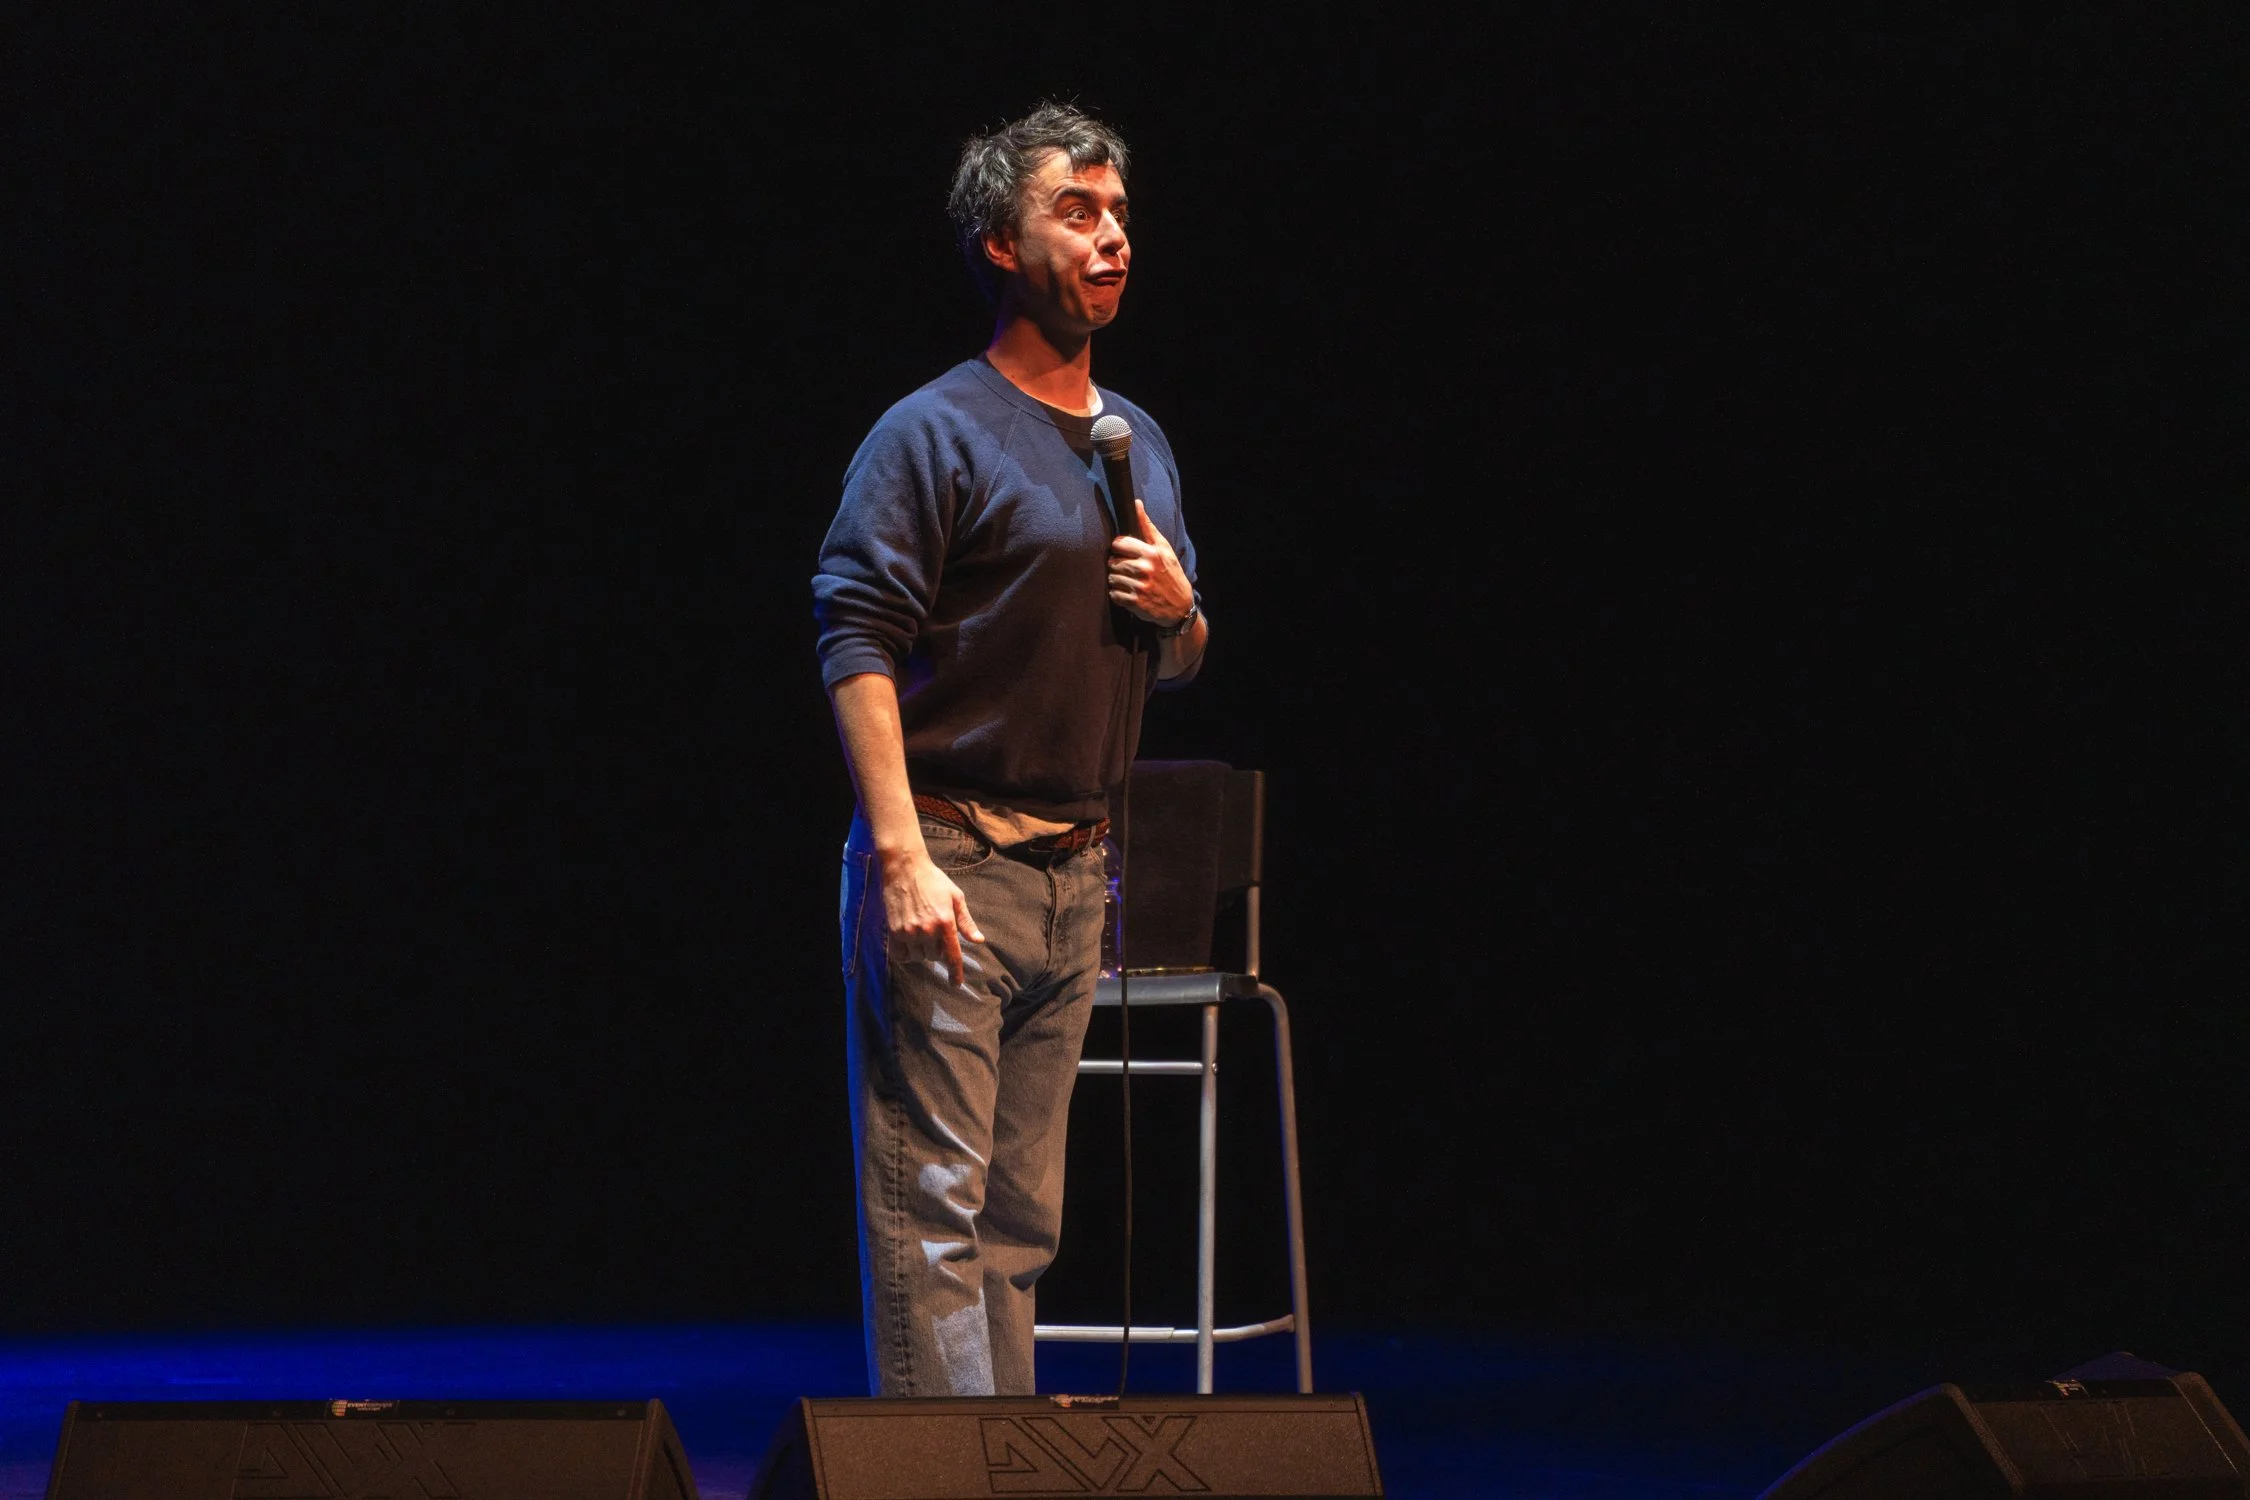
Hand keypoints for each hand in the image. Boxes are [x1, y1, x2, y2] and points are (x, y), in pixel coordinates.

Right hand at [877, 847, 984, 987]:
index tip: (956, 984)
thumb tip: (979, 940)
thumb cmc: (933, 880)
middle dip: (937, 948)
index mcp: (945, 922)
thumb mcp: (955, 897)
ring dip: (921, 950)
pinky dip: (905, 954)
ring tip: (920, 932)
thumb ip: (966, 921)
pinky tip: (908, 943)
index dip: (956, 972)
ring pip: (918, 957)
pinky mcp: (893, 932)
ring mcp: (909, 932)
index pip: (952, 955)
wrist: (904, 868)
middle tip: (934, 931)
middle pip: (935, 956)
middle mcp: (927, 930)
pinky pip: (900, 956)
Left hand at [1107, 500, 1193, 627]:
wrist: (1180, 606)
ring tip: (1129, 581)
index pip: (1119, 544)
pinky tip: (1128, 593)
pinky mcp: (1135, 603)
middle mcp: (1145, 569)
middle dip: (1117, 565)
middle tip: (1128, 570)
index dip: (1119, 548)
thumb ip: (1147, 526)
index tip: (1125, 553)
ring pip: (1111, 578)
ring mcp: (1140, 587)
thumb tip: (1136, 503)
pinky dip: (1118, 594)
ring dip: (1117, 580)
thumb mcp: (1163, 548)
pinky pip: (1114, 594)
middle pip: (1113, 562)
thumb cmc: (1170, 573)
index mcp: (1151, 553)